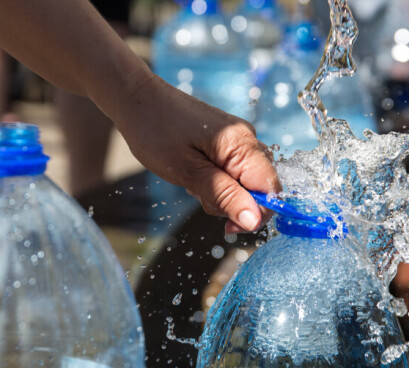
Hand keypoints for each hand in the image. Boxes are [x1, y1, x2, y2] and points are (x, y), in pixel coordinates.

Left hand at [113, 74, 280, 233]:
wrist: (137, 99)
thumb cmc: (156, 133)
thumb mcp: (188, 172)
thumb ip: (224, 196)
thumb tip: (255, 221)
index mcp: (242, 143)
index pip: (271, 188)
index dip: (257, 213)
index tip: (229, 226)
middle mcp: (248, 138)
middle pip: (261, 186)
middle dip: (236, 203)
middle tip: (201, 196)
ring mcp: (239, 137)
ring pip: (247, 181)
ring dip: (224, 193)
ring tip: (193, 181)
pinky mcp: (228, 140)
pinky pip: (235, 170)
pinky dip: (219, 180)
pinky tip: (196, 174)